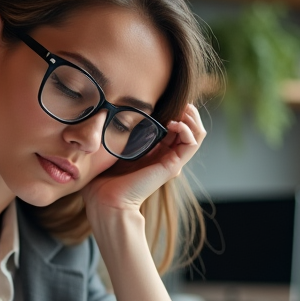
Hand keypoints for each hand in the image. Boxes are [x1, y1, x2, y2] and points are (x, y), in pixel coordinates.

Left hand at [81, 103, 205, 214]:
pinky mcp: (172, 166)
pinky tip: (174, 123)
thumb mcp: (113, 148)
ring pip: (196, 135)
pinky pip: (191, 144)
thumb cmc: (103, 179)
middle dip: (187, 112)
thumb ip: (117, 135)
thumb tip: (109, 115)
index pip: (174, 129)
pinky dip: (188, 130)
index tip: (168, 100)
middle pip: (189, 130)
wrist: (106, 200)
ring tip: (183, 110)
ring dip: (192, 119)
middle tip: (182, 102)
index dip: (176, 112)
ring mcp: (171, 162)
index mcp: (153, 152)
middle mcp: (165, 157)